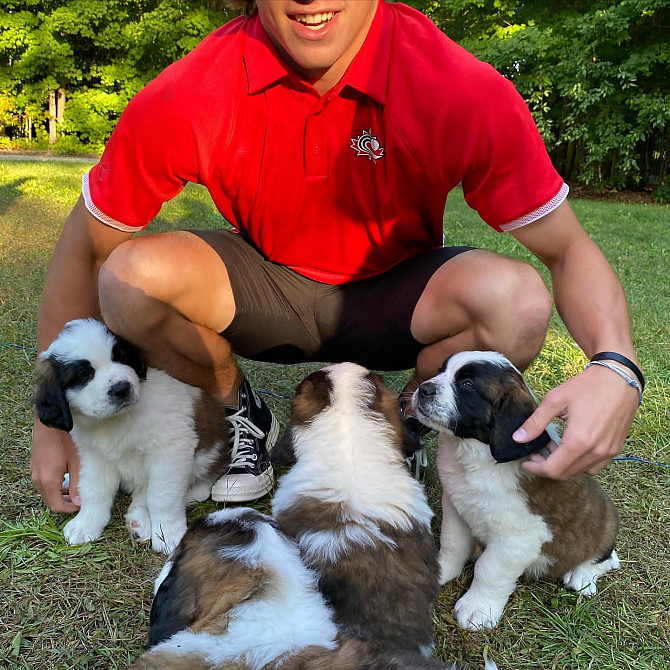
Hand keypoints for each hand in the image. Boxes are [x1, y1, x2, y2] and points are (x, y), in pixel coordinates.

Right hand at [30, 419, 80, 511]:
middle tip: (79, 497)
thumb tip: (79, 502)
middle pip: (50, 500)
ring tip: (74, 487)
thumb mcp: (76, 463)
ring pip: (46, 491)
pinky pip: (43, 482)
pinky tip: (66, 477)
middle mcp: (37, 479)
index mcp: (48, 481)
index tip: (81, 504)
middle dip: (64, 502)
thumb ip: (77, 484)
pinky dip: (54, 485)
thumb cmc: (66, 441)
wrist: (51, 422)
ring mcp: (34, 472)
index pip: (56, 506)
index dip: (69, 508)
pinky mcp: (34, 466)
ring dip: (59, 493)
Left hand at [514, 365, 639, 478]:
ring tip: (555, 445)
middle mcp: (596, 452)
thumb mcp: (555, 400)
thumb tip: (517, 439)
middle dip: (548, 466)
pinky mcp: (616, 448)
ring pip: (581, 471)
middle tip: (538, 451)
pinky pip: (595, 466)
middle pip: (566, 473)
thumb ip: (535, 422)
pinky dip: (580, 462)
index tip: (526, 461)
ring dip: (564, 464)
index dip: (536, 468)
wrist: (620, 377)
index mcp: (579, 441)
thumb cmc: (587, 386)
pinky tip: (572, 446)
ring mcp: (609, 452)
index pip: (553, 469)